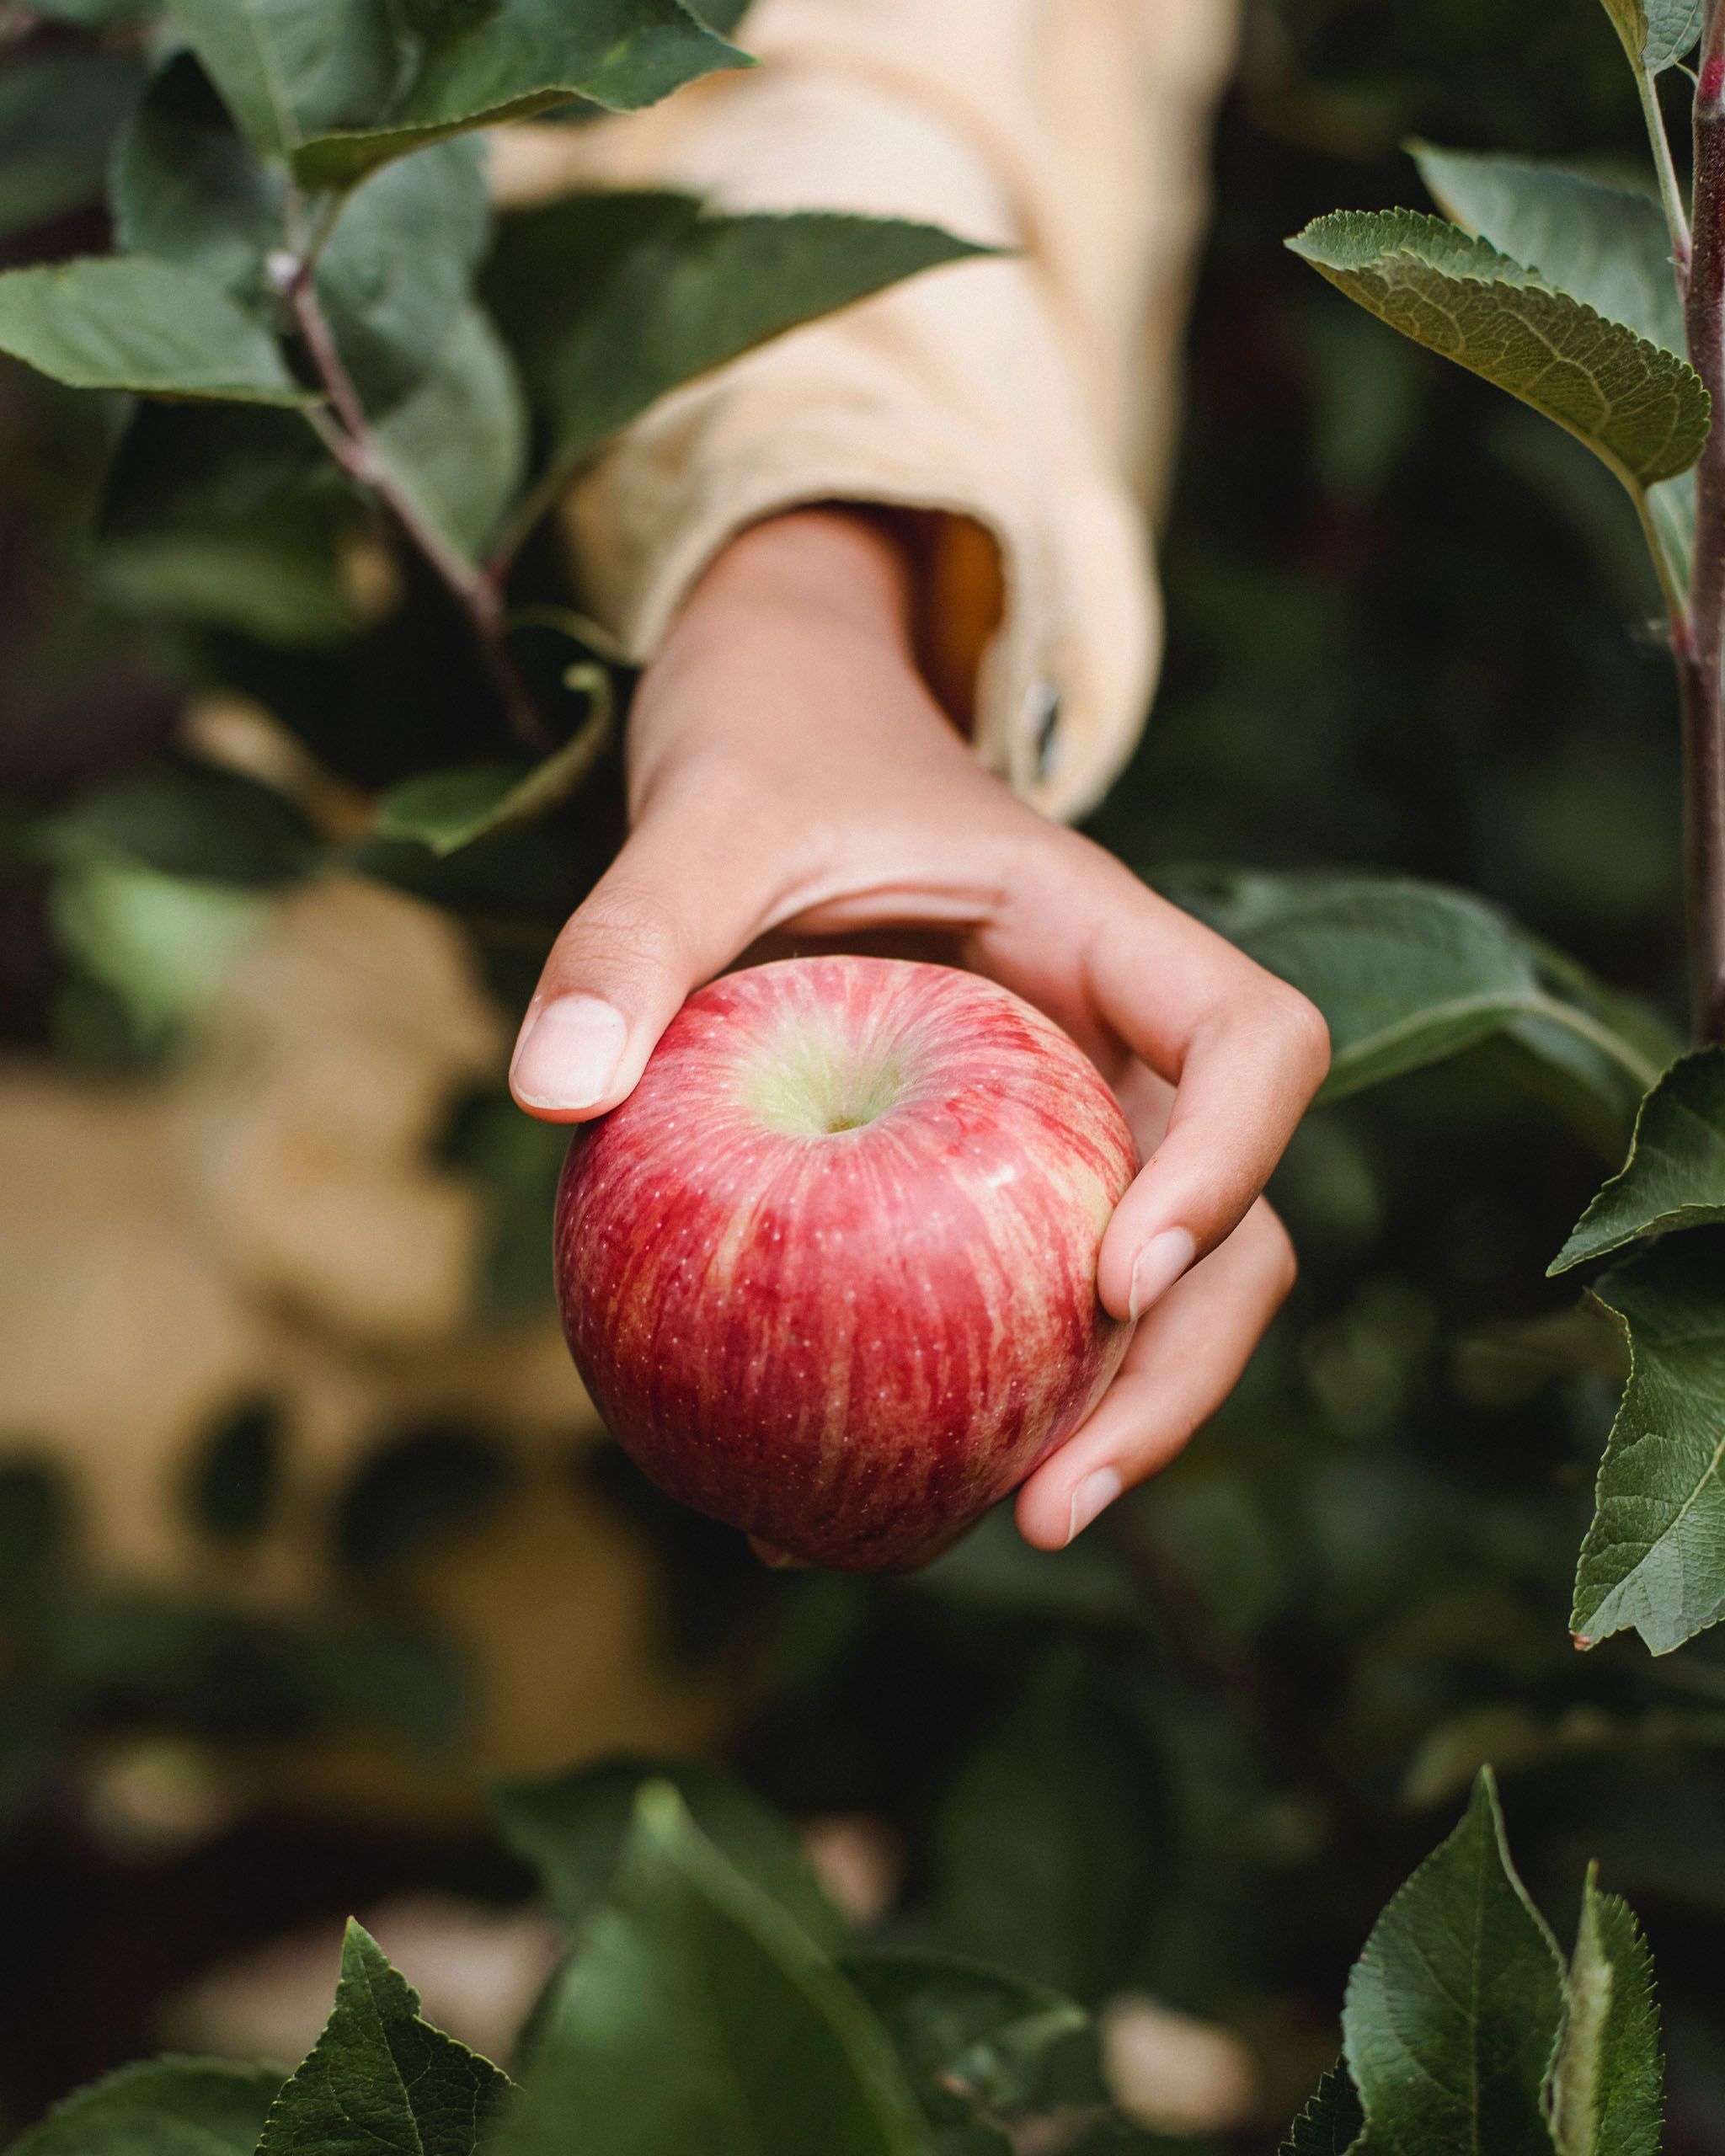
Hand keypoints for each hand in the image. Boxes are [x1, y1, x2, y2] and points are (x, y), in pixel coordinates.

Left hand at [510, 508, 1328, 1547]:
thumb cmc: (769, 751)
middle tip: (1050, 1509)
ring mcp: (1066, 1125)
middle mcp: (1115, 1047)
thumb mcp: (702, 815)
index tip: (1114, 1278)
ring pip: (1149, 1301)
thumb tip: (549, 1093)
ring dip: (1094, 1426)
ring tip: (965, 1532)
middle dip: (1175, 1378)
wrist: (781, 725)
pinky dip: (971, 1404)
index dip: (1227, 1165)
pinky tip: (841, 1491)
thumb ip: (632, 932)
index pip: (1255, 1041)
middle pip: (1237, 1229)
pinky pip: (1015, 1306)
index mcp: (1103, 935)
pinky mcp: (991, 1184)